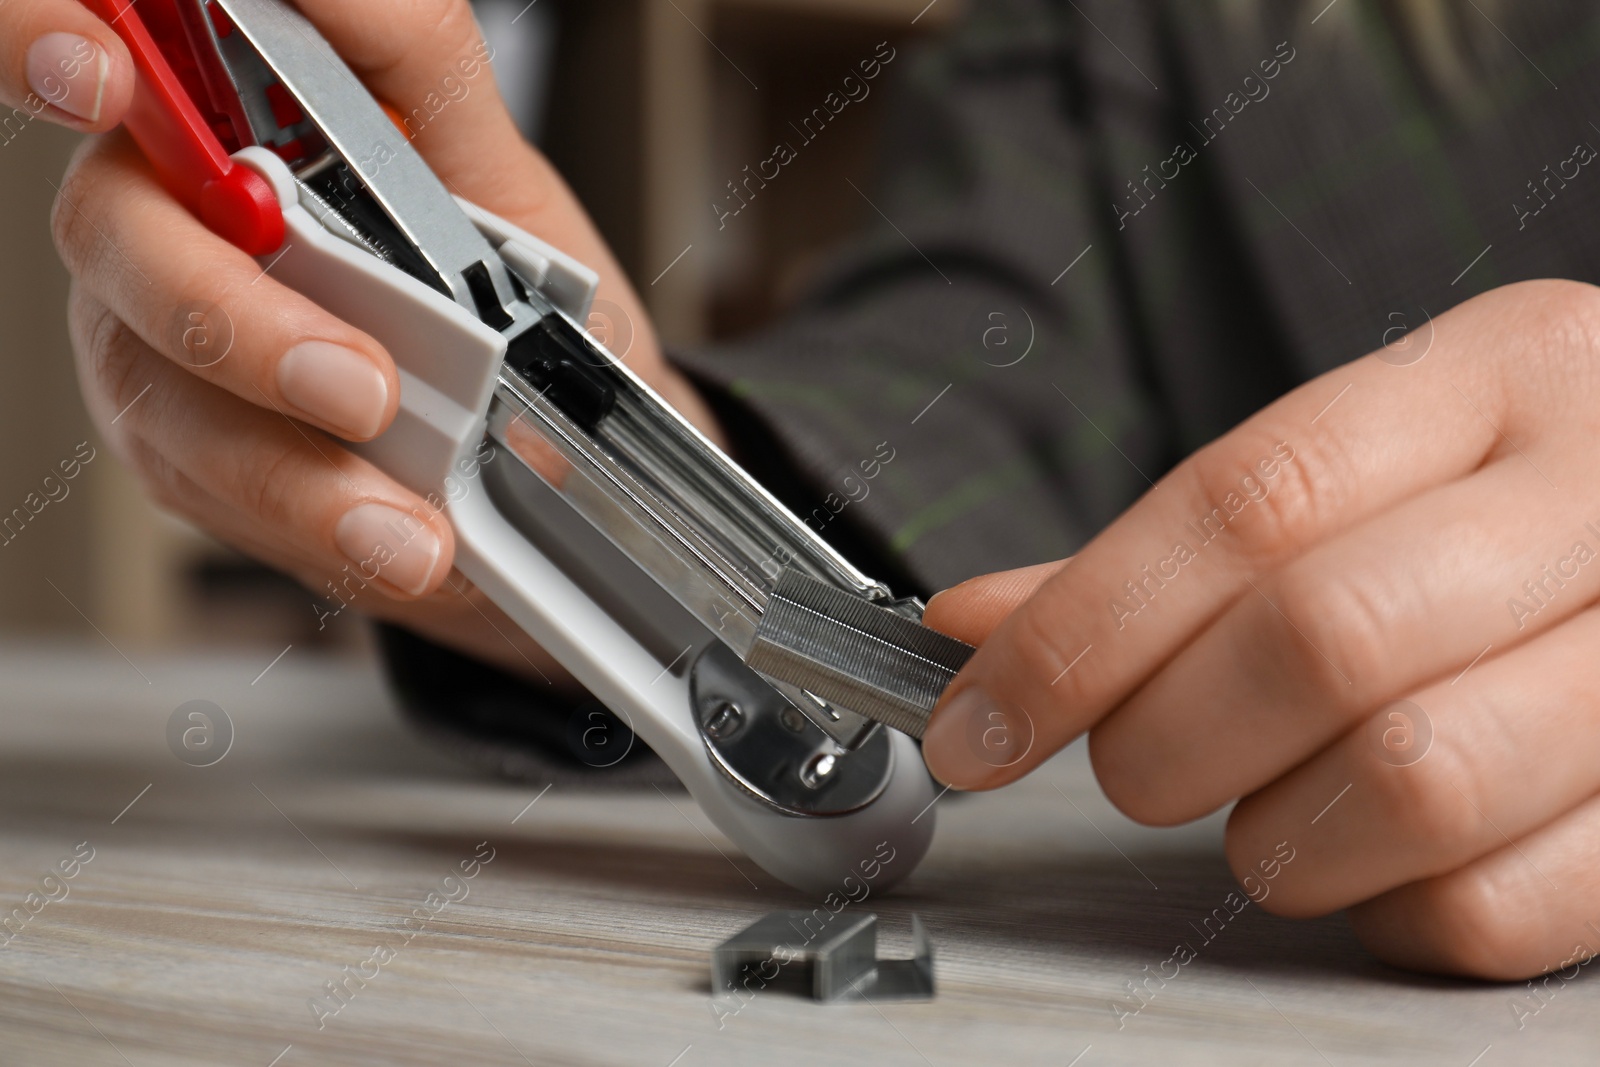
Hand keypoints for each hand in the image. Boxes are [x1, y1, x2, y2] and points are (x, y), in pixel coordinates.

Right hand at [40, 0, 720, 679]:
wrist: (557, 440)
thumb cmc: (519, 294)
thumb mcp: (490, 162)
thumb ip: (409, 60)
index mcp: (224, 120)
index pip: (100, 57)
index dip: (50, 44)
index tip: (107, 75)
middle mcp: (171, 224)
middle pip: (117, 238)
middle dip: (233, 316)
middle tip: (363, 385)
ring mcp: (167, 349)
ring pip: (164, 395)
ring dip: (294, 473)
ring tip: (410, 527)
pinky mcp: (196, 461)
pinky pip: (222, 498)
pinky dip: (320, 533)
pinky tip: (393, 549)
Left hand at [923, 280, 1599, 979]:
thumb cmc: (1505, 511)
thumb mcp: (1367, 475)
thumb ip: (1173, 554)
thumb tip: (974, 625)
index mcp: (1497, 376)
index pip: (1242, 506)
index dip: (1078, 631)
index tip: (975, 723)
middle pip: (1319, 640)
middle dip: (1166, 740)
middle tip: (1139, 762)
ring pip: (1410, 785)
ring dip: (1279, 837)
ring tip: (1273, 808)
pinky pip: (1493, 906)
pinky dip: (1389, 911)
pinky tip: (1378, 861)